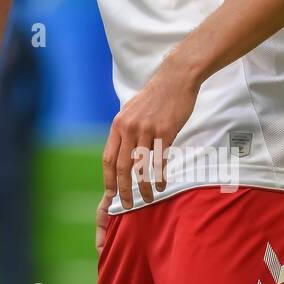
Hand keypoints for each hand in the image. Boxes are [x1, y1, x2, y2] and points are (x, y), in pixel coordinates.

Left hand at [100, 60, 199, 227]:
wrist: (175, 78)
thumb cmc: (155, 97)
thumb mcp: (132, 111)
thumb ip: (126, 130)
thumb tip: (122, 151)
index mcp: (118, 125)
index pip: (108, 158)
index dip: (109, 178)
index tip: (110, 194)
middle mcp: (129, 128)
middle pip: (123, 166)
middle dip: (123, 189)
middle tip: (126, 205)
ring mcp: (146, 130)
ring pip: (141, 166)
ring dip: (144, 186)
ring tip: (147, 198)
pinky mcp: (165, 131)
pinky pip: (160, 159)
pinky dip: (160, 175)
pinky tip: (162, 185)